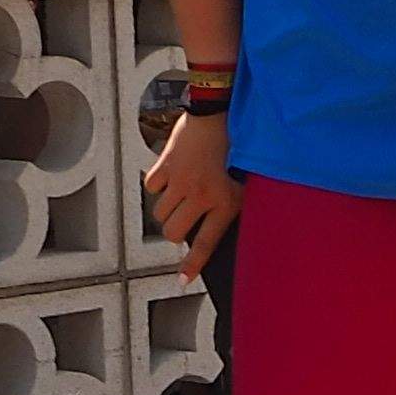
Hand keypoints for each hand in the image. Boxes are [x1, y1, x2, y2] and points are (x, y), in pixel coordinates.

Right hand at [142, 107, 237, 272]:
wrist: (218, 114)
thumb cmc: (236, 148)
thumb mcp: (243, 181)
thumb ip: (230, 205)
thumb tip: (210, 230)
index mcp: (224, 202)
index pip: (206, 242)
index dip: (193, 264)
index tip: (182, 280)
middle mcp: (201, 195)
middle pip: (172, 232)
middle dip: (175, 231)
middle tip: (184, 220)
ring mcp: (180, 181)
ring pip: (160, 213)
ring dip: (168, 208)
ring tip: (182, 195)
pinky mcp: (165, 166)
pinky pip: (151, 188)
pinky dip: (158, 185)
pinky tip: (172, 176)